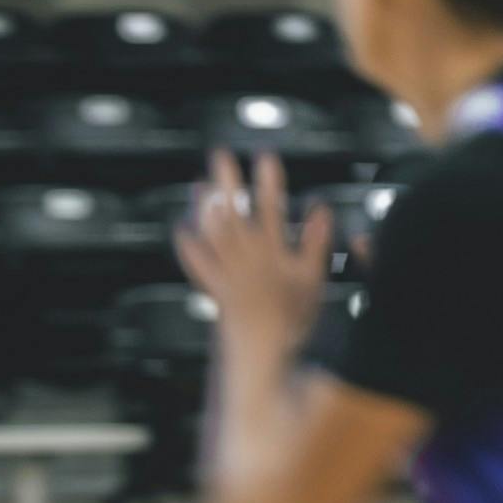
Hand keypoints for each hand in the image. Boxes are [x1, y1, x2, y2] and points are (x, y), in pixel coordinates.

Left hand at [176, 152, 331, 360]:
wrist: (265, 348)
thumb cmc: (292, 317)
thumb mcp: (313, 278)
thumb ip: (316, 242)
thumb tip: (322, 208)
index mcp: (273, 251)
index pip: (271, 207)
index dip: (268, 180)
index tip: (265, 156)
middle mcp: (247, 256)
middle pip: (235, 211)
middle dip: (228, 180)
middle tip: (220, 154)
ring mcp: (227, 270)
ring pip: (212, 231)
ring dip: (206, 206)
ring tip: (200, 184)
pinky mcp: (213, 286)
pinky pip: (196, 263)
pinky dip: (188, 245)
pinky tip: (181, 228)